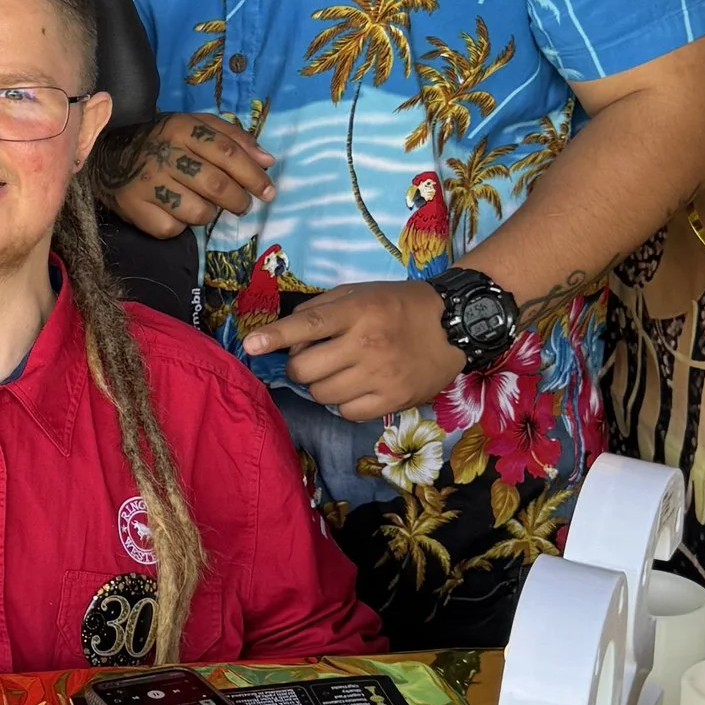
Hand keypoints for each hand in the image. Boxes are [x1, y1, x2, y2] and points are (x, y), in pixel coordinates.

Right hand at [106, 109, 272, 236]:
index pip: (228, 153)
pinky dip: (181, 225)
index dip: (253, 175)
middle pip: (216, 185)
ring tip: (207, 206)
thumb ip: (234, 139)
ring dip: (210, 213)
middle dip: (239, 200)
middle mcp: (163, 153)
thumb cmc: (163, 141)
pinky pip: (172, 229)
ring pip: (198, 212)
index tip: (268, 191)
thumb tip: (267, 161)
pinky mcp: (134, 208)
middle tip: (244, 205)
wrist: (108, 156)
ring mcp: (146, 182)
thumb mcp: (196, 127)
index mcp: (181, 128)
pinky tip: (177, 213)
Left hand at [242, 281, 460, 423]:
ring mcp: (380, 375)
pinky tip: (355, 387)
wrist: (454, 326)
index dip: (275, 336)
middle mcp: (366, 343)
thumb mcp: (361, 292)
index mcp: (357, 311)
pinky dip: (343, 403)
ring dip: (319, 385)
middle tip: (312, 359)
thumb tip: (287, 334)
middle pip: (305, 369)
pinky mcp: (393, 400)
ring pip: (322, 395)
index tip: (250, 345)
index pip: (308, 326)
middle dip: (298, 366)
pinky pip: (347, 412)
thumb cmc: (400, 305)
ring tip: (338, 371)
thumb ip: (322, 309)